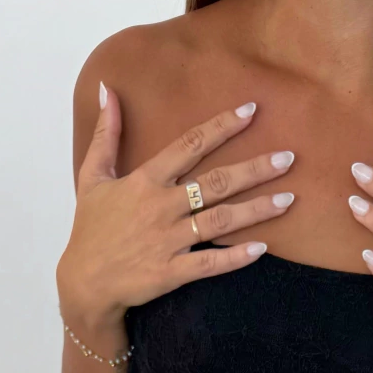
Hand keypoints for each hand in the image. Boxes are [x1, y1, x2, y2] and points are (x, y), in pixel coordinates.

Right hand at [56, 88, 295, 332]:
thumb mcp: (92, 176)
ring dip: (257, 209)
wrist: (83, 283)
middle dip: (254, 168)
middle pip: (215, 181)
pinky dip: (236, 257)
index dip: (222, 126)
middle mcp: (161, 207)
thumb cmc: (90, 229)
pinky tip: (262, 248)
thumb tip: (106, 89)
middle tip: (288, 158)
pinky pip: (210, 263)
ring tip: (289, 199)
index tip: (251, 111)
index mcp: (145, 180)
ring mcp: (168, 241)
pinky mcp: (171, 272)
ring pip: (221, 220)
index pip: (189, 144)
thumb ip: (107, 133)